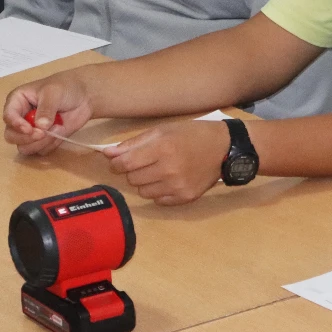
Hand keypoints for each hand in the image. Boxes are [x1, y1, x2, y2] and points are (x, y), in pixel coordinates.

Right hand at [2, 69, 94, 154]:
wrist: (84, 96)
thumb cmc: (64, 87)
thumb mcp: (53, 92)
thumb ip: (46, 109)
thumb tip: (40, 126)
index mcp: (17, 101)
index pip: (8, 116)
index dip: (16, 125)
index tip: (29, 129)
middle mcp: (21, 118)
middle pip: (11, 136)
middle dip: (26, 138)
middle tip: (43, 133)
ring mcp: (32, 131)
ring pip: (25, 147)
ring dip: (40, 143)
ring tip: (57, 128)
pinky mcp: (44, 140)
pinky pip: (41, 151)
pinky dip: (51, 144)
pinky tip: (61, 131)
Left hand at [104, 121, 230, 204]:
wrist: (223, 148)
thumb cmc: (191, 134)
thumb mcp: (163, 130)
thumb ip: (134, 143)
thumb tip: (108, 153)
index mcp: (162, 148)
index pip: (125, 164)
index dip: (117, 164)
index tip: (118, 161)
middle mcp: (169, 169)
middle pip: (132, 179)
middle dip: (133, 171)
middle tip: (145, 162)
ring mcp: (178, 186)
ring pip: (143, 192)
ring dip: (145, 182)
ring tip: (158, 171)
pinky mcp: (185, 197)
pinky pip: (158, 200)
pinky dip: (159, 191)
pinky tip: (169, 180)